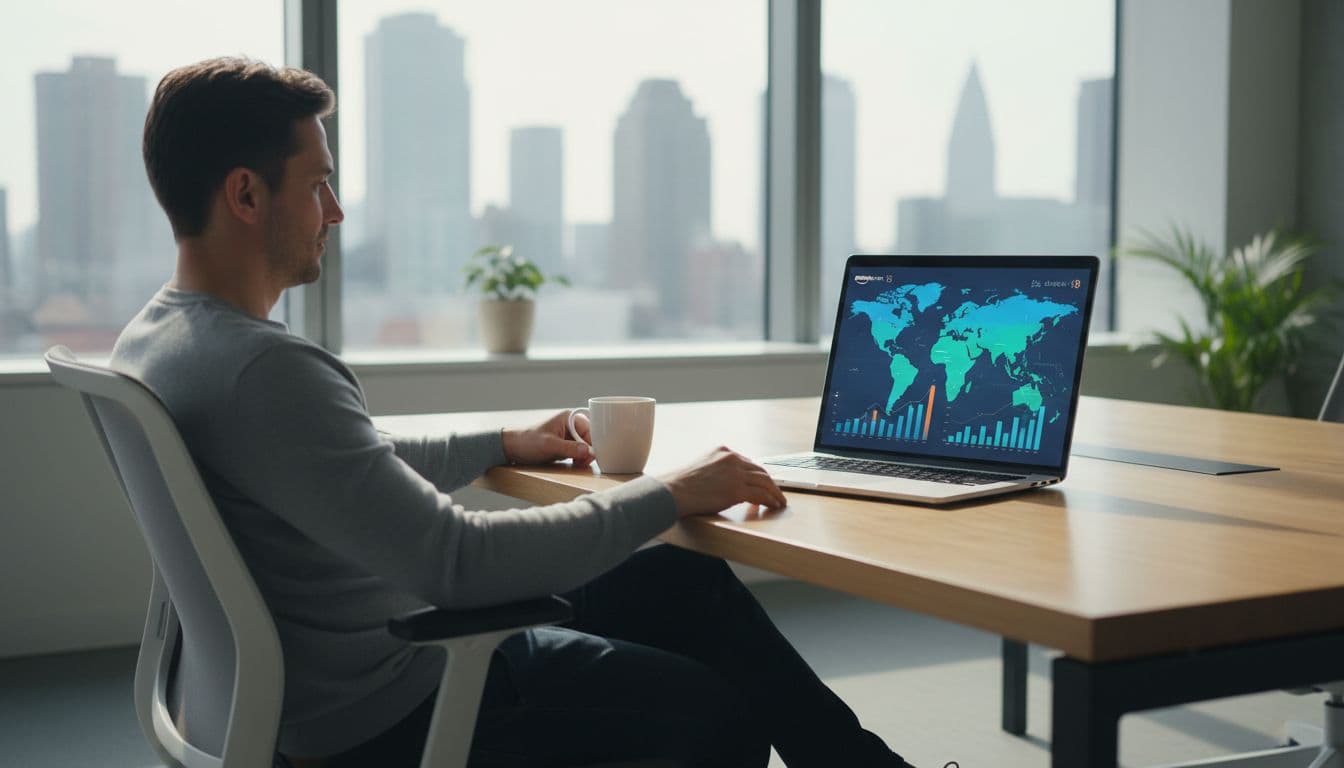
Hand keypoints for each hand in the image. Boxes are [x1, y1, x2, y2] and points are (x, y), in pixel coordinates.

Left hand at [501, 410, 593, 466]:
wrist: (511, 448)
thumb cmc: (527, 442)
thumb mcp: (550, 445)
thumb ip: (570, 448)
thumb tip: (589, 452)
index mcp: (568, 418)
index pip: (590, 430)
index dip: (592, 444)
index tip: (592, 457)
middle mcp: (570, 425)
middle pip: (589, 438)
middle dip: (588, 452)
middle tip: (582, 463)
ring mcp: (567, 435)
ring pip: (584, 447)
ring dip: (583, 457)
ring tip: (577, 464)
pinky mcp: (563, 445)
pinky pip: (577, 452)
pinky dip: (577, 459)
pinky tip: (574, 464)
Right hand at [658, 446, 786, 517]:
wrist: (673, 491)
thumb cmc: (680, 484)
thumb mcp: (700, 467)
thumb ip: (715, 469)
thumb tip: (724, 483)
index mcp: (723, 450)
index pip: (747, 462)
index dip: (756, 475)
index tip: (762, 483)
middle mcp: (732, 458)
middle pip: (759, 470)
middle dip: (769, 483)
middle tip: (776, 493)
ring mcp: (736, 474)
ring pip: (765, 482)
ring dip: (775, 492)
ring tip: (780, 501)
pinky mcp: (737, 490)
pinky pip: (761, 495)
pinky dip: (771, 500)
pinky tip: (774, 505)